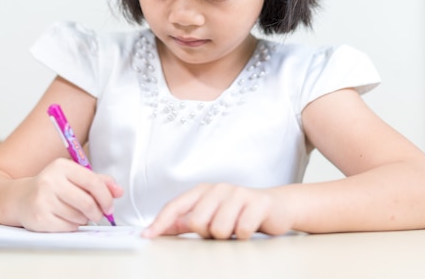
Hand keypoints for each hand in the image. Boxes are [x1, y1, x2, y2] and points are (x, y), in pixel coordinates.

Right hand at [13, 158, 122, 231]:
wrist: (20, 198)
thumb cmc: (53, 187)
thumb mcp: (73, 177)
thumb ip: (98, 181)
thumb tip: (119, 191)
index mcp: (62, 166)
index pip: (93, 182)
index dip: (106, 197)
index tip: (110, 206)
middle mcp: (50, 180)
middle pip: (87, 202)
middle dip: (97, 212)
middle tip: (98, 215)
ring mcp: (43, 200)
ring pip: (78, 216)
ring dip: (83, 219)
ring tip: (75, 214)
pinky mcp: (39, 218)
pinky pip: (67, 227)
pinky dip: (71, 226)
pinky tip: (64, 219)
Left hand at [142, 183, 293, 239]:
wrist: (277, 207)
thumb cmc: (239, 212)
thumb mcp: (210, 215)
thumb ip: (185, 222)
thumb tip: (158, 229)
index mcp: (203, 191)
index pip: (176, 206)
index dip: (160, 222)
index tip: (147, 236)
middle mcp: (218, 188)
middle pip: (197, 222)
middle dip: (207, 233)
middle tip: (221, 229)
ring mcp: (238, 194)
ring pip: (219, 229)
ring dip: (228, 235)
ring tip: (237, 227)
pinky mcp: (258, 203)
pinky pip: (242, 230)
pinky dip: (245, 235)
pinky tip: (251, 226)